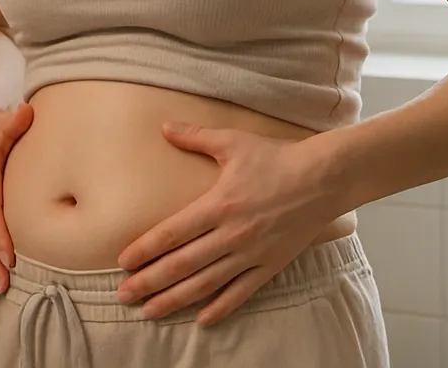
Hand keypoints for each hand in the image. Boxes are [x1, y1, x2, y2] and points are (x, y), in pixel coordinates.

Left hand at [114, 122, 342, 325]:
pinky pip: (241, 292)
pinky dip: (221, 308)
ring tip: (150, 311)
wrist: (324, 178)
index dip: (145, 249)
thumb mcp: (233, 142)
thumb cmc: (277, 157)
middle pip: (182, 264)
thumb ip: (195, 137)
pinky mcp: (271, 265)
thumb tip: (163, 126)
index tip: (123, 262)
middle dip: (150, 281)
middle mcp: (232, 234)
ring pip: (206, 283)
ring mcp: (252, 253)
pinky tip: (202, 320)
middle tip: (124, 295)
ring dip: (175, 299)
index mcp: (218, 205)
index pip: (172, 233)